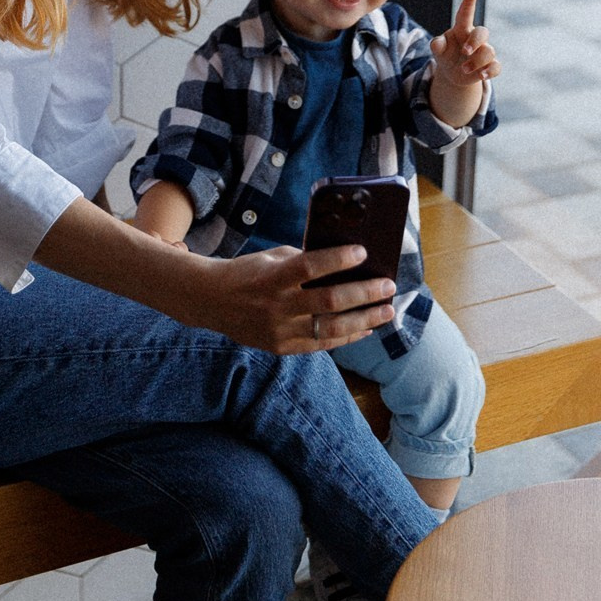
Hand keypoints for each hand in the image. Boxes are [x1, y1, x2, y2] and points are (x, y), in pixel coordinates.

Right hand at [174, 243, 396, 355]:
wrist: (212, 302)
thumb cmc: (247, 272)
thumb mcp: (270, 257)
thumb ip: (301, 259)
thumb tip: (341, 260)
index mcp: (272, 276)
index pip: (309, 267)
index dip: (337, 260)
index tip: (362, 252)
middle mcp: (277, 306)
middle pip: (327, 302)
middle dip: (363, 294)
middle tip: (388, 285)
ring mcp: (280, 331)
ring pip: (330, 329)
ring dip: (364, 320)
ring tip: (387, 310)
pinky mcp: (282, 348)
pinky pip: (321, 344)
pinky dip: (347, 337)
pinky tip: (366, 328)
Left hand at [430, 0, 499, 89]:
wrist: (453, 73)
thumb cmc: (446, 54)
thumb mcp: (438, 50)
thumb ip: (437, 45)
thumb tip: (437, 43)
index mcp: (461, 29)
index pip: (465, 14)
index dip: (469, 3)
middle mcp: (475, 39)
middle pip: (483, 32)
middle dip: (475, 41)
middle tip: (465, 51)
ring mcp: (483, 52)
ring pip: (489, 51)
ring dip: (476, 61)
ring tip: (463, 69)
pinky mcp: (489, 66)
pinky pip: (497, 66)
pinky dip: (491, 71)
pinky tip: (482, 76)